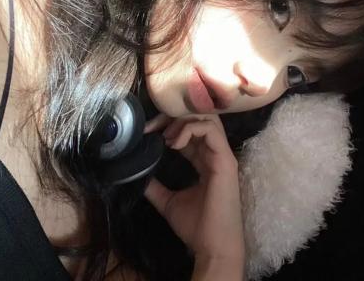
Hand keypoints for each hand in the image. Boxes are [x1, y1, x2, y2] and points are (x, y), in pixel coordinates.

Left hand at [143, 113, 244, 265]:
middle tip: (152, 128)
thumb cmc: (196, 225)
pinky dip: (189, 130)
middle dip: (174, 117)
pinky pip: (209, 130)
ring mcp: (222, 154)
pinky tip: (174, 143)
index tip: (147, 132)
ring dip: (182, 122)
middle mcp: (215, 152)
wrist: (212, 247)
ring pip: (207, 118)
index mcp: (204, 160)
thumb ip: (155, 187)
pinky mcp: (225, 159)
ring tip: (165, 137)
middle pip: (198, 117)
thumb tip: (138, 177)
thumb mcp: (168, 202)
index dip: (168, 126)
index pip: (189, 130)